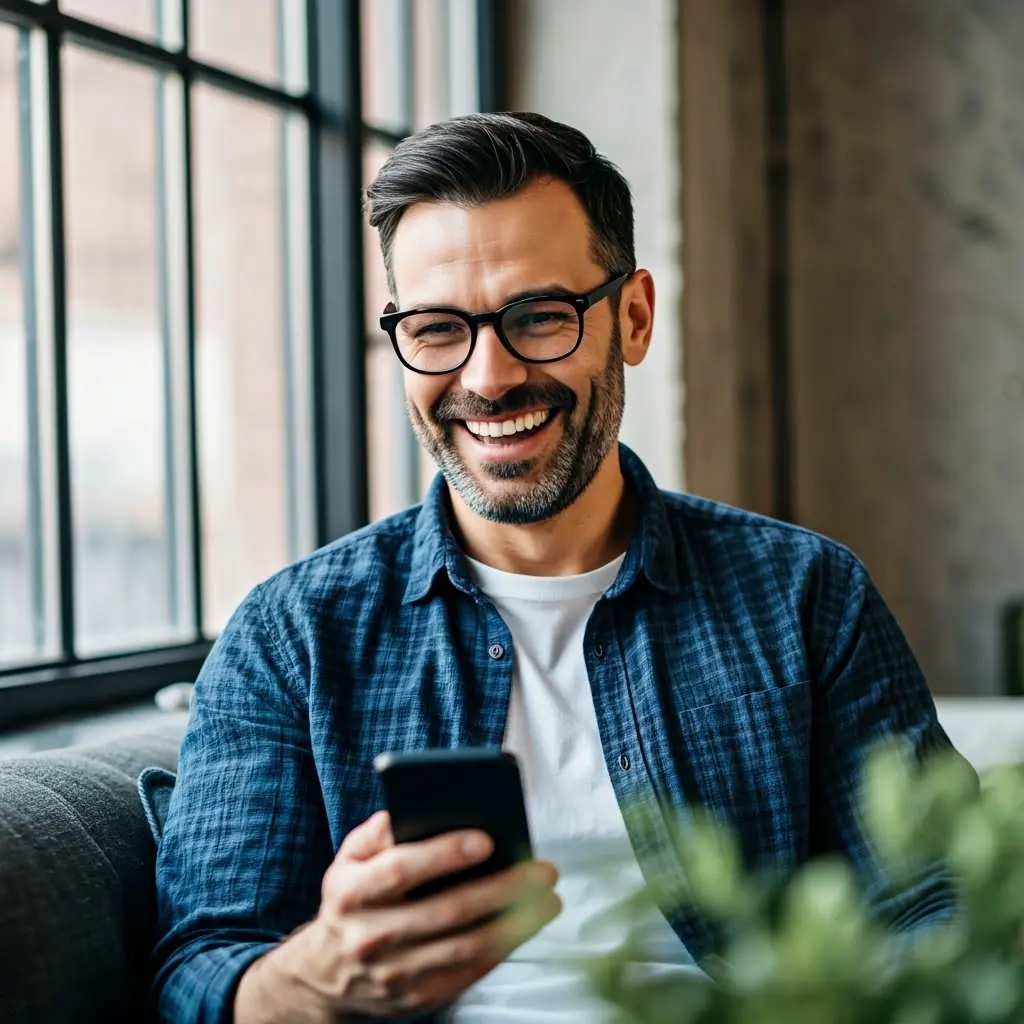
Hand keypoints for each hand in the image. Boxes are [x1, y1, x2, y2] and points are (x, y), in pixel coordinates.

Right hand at [235, 811, 560, 1022]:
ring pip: (466, 947)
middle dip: (502, 888)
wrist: (326, 973)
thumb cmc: (353, 897)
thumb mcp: (351, 857)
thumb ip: (381, 830)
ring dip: (515, 923)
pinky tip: (527, 925)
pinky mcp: (416, 999)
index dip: (444, 853)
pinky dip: (503, 948)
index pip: (401, 870)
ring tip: (548, 899)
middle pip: (447, 910)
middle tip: (543, 870)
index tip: (487, 839)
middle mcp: (370, 936)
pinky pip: (468, 972)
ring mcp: (394, 974)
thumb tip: (425, 805)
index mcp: (352, 892)